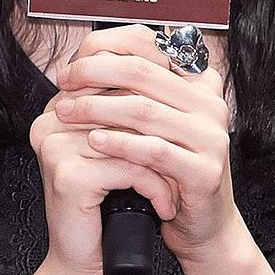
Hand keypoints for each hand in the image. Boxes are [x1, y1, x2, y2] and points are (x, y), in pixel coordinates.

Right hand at [28, 25, 172, 274]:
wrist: (90, 263)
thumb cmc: (112, 206)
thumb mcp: (126, 149)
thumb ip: (138, 107)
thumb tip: (185, 60)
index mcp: (61, 105)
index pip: (105, 59)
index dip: (151, 68)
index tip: (186, 95)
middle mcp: (52, 118)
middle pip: (124, 97)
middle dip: (164, 127)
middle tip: (188, 148)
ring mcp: (56, 144)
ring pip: (132, 135)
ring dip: (165, 165)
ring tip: (179, 185)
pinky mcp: (67, 174)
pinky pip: (130, 167)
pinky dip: (156, 188)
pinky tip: (164, 206)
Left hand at [49, 23, 238, 270]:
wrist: (202, 225)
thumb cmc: (171, 171)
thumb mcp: (155, 124)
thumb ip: (135, 92)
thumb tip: (84, 60)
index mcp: (199, 84)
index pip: (149, 49)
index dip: (105, 51)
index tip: (71, 67)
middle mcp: (210, 104)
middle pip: (142, 73)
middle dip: (94, 75)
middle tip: (63, 84)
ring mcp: (211, 137)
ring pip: (144, 110)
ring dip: (97, 109)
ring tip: (67, 113)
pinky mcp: (205, 172)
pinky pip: (154, 151)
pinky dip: (119, 144)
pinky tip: (94, 141)